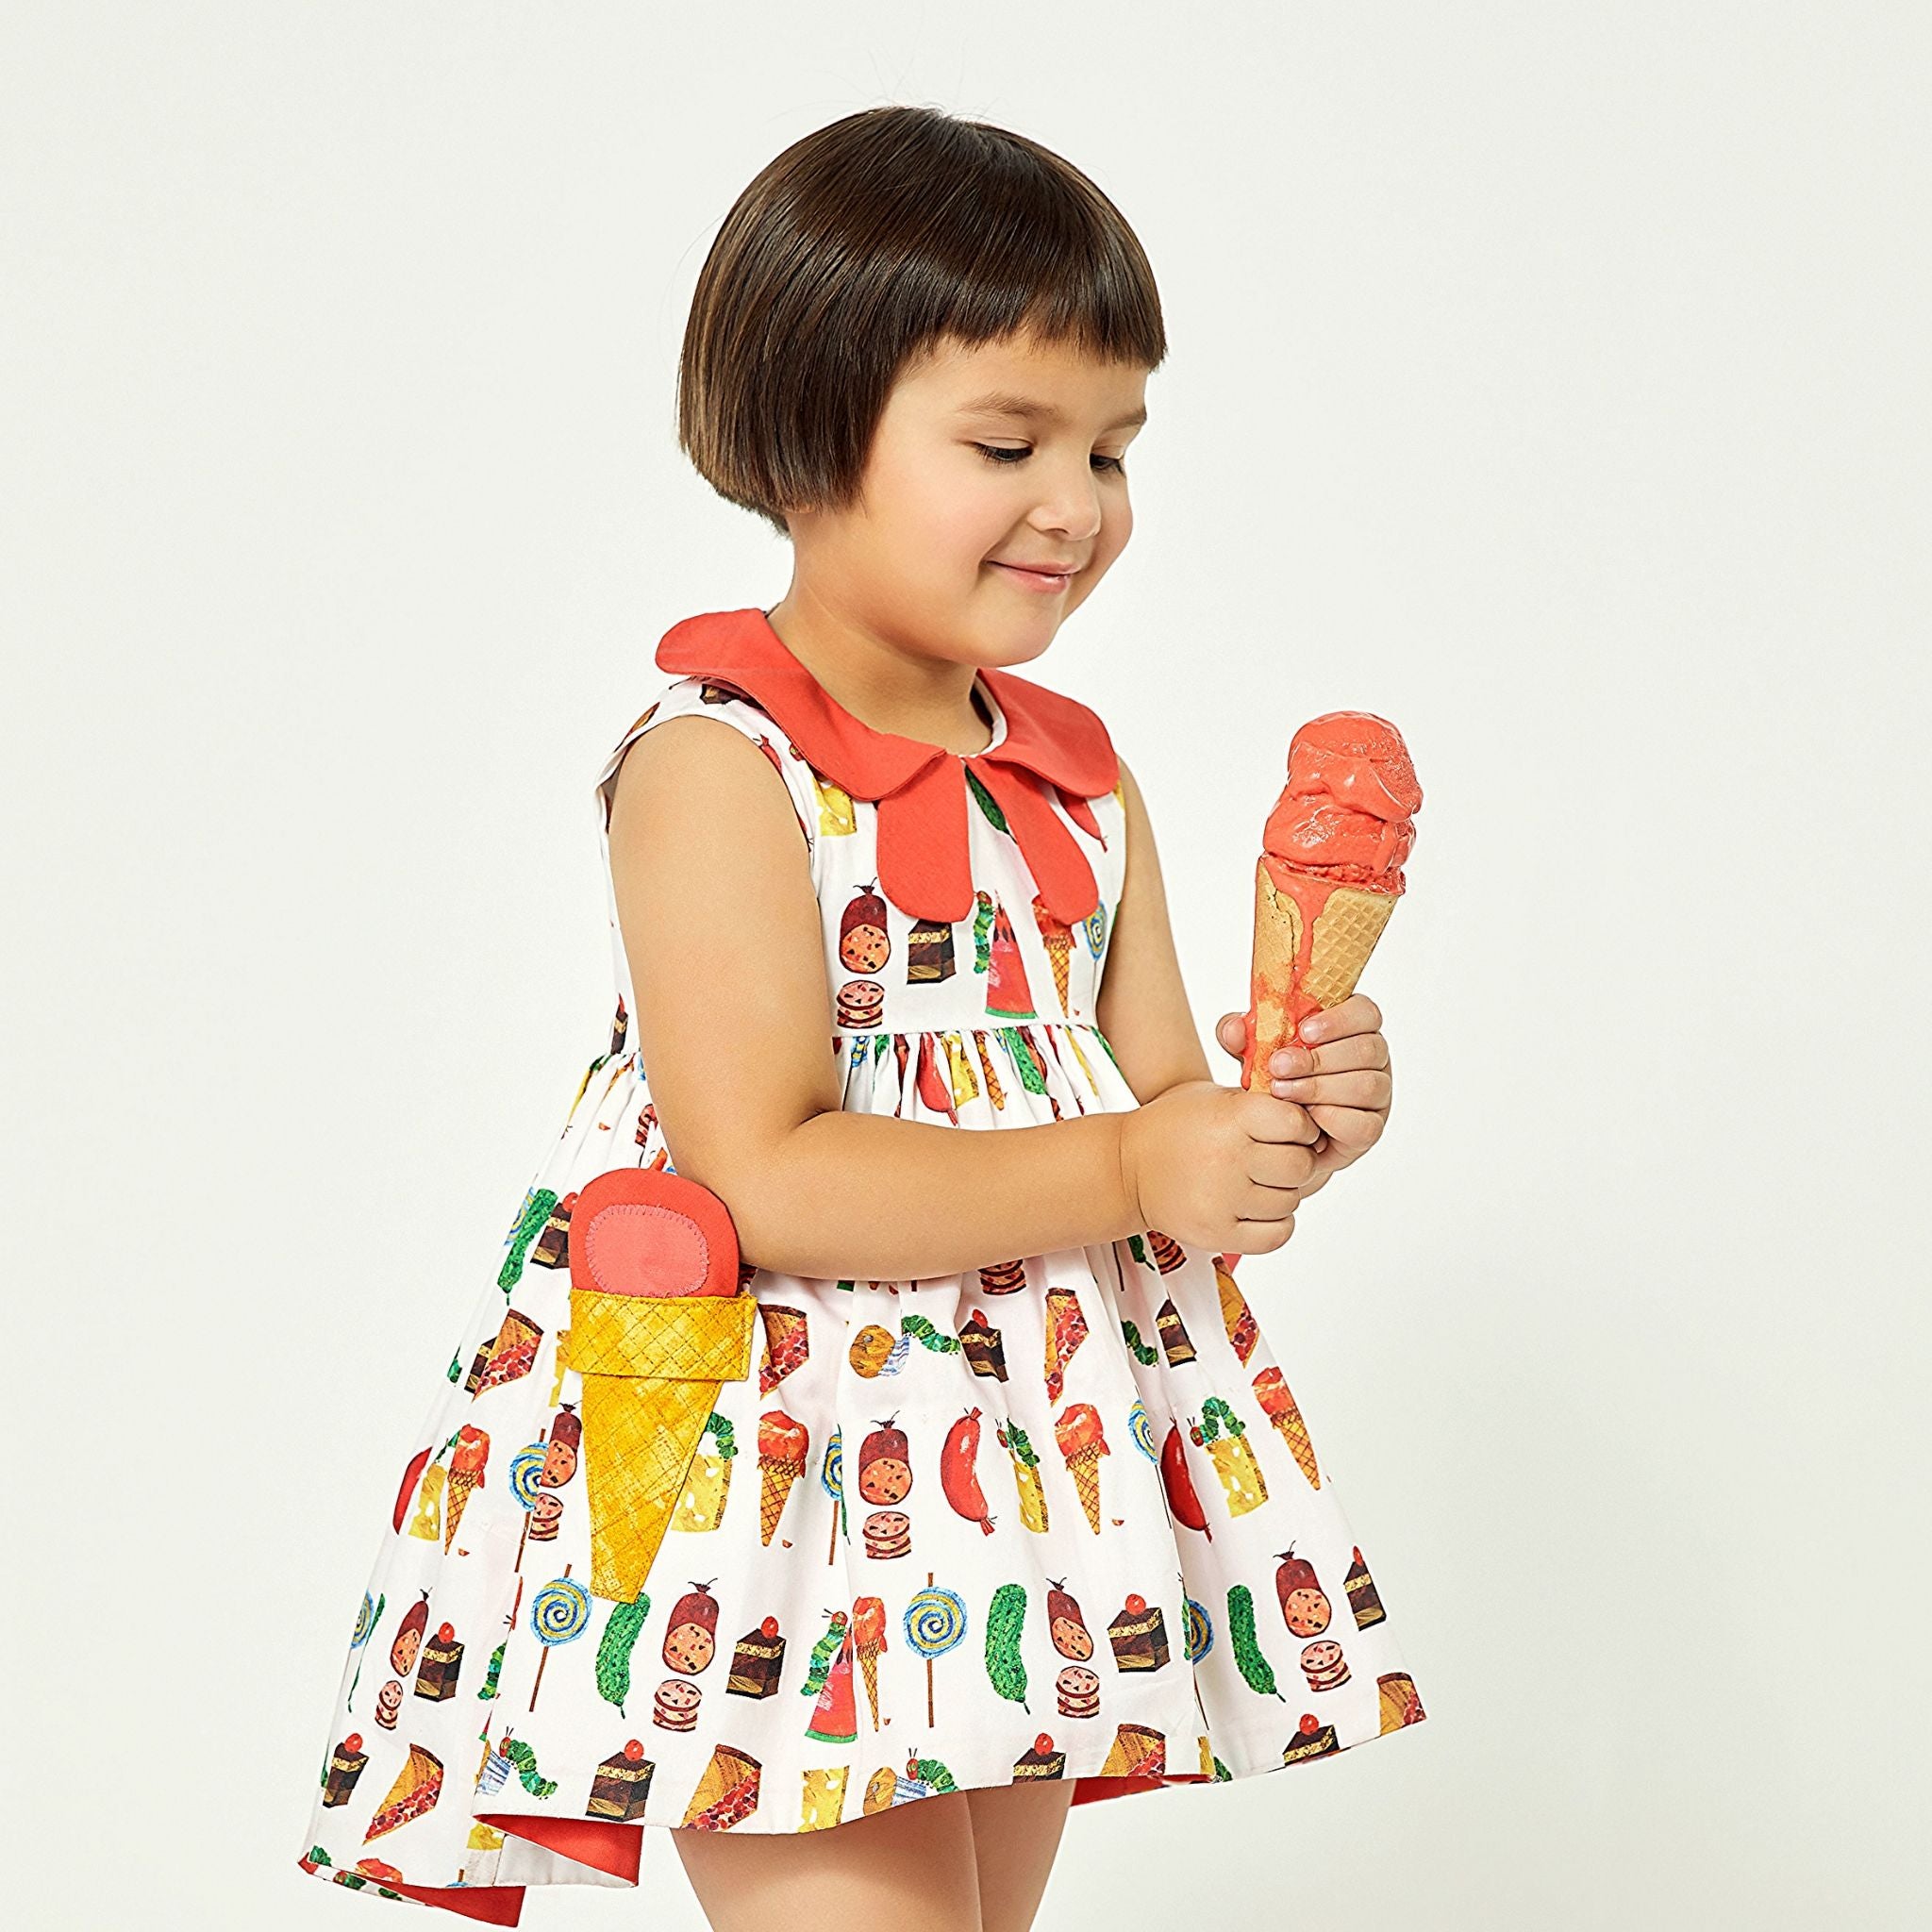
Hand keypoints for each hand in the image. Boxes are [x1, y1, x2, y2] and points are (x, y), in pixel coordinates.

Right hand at [1118, 1078, 1320, 1255]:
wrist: (1125, 1168)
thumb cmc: (1176, 1126)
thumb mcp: (1214, 1096)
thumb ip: (1263, 1102)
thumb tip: (1321, 1117)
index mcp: (1230, 1118)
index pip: (1297, 1123)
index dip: (1300, 1126)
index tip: (1288, 1129)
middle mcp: (1228, 1159)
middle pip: (1300, 1166)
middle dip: (1296, 1160)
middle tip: (1276, 1157)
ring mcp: (1223, 1200)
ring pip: (1290, 1201)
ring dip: (1282, 1192)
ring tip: (1256, 1181)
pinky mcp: (1219, 1233)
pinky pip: (1278, 1233)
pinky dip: (1275, 1222)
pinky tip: (1255, 1207)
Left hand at [1214, 994, 1391, 1179]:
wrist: (1274, 1127)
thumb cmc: (1274, 1076)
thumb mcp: (1251, 1051)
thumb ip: (1242, 1035)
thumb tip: (1235, 1028)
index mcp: (1352, 1027)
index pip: (1365, 1012)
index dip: (1340, 1019)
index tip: (1304, 1031)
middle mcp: (1373, 1057)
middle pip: (1367, 1049)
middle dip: (1319, 1058)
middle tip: (1278, 1066)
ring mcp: (1378, 1094)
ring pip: (1366, 1086)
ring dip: (1320, 1088)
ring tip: (1282, 1091)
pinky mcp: (1371, 1127)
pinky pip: (1365, 1124)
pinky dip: (1333, 1120)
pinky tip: (1307, 1118)